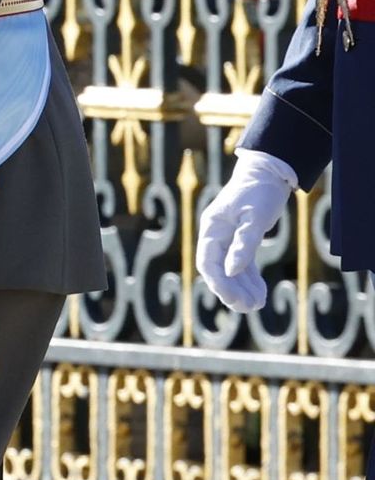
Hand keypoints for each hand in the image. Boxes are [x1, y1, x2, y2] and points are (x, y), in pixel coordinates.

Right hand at [196, 148, 296, 311]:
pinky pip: (242, 266)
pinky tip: (260, 294)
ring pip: (231, 271)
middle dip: (232, 291)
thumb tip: (231, 272)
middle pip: (218, 270)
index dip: (218, 282)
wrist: (270, 172)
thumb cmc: (260, 191)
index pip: (208, 262)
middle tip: (248, 307)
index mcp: (212, 228)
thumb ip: (244, 244)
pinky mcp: (241, 241)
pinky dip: (250, 280)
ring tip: (258, 305)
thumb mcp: (255, 217)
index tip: (233, 299)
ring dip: (242, 289)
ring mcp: (227, 239)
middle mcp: (216, 236)